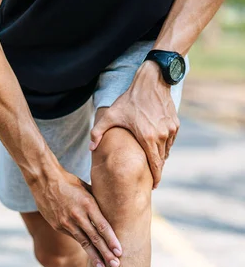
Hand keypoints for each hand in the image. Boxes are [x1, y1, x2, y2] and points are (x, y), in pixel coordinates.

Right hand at [31, 168, 121, 266]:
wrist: (44, 181)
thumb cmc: (70, 183)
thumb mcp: (87, 189)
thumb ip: (98, 204)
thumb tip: (113, 214)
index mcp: (87, 204)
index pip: (102, 226)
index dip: (112, 241)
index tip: (120, 252)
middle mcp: (77, 216)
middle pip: (94, 238)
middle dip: (106, 253)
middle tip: (116, 266)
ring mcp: (66, 223)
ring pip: (84, 243)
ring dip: (94, 257)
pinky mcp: (58, 226)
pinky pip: (74, 237)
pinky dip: (84, 246)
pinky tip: (91, 256)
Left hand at [90, 61, 180, 187]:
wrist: (152, 81)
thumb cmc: (130, 99)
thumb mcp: (111, 115)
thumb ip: (97, 133)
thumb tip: (90, 149)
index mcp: (147, 138)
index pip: (155, 165)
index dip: (156, 178)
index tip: (153, 186)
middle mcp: (162, 136)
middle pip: (161, 161)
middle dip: (156, 170)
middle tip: (150, 177)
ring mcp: (170, 130)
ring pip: (167, 151)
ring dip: (160, 158)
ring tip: (152, 162)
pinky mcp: (175, 124)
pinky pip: (171, 141)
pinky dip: (165, 146)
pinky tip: (156, 146)